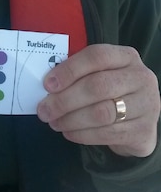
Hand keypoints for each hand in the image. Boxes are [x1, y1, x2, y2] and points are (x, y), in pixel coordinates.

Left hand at [37, 43, 160, 157]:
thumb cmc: (112, 93)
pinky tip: (69, 133)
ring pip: (102, 113)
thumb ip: (80, 73)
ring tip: (54, 123)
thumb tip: (48, 84)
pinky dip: (83, 135)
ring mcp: (147, 105)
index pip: (96, 56)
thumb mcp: (101, 74)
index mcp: (126, 57)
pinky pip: (108, 134)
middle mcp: (141, 78)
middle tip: (44, 110)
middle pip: (98, 86)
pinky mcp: (144, 131)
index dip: (69, 70)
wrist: (138, 122)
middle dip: (65, 100)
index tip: (48, 84)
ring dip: (71, 120)